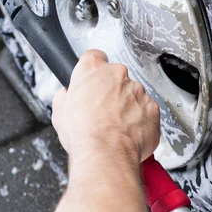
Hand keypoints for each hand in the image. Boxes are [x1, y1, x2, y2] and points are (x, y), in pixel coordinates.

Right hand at [52, 49, 159, 167]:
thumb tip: (66, 95)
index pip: (95, 56)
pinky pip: (146, 110)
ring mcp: (137, 89)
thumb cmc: (83, 133)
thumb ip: (64, 96)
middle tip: (103, 111)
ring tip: (116, 126)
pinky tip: (129, 133)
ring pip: (133, 94)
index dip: (94, 70)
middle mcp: (117, 74)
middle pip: (116, 76)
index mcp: (92, 69)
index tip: (94, 80)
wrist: (106, 154)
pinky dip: (140, 120)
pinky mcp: (152, 106)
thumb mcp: (59, 112)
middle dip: (112, 90)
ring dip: (127, 106)